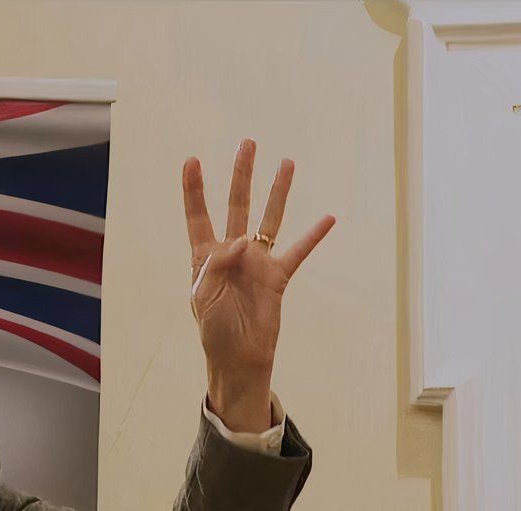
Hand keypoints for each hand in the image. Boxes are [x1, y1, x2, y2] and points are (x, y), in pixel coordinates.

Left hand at [182, 139, 334, 428]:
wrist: (238, 357)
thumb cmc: (214, 329)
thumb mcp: (202, 297)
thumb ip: (215, 267)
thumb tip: (241, 241)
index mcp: (205, 256)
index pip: (198, 215)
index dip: (194, 189)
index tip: (191, 160)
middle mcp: (233, 252)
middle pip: (237, 205)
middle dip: (241, 175)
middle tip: (248, 143)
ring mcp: (257, 261)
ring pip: (270, 218)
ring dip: (278, 192)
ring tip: (287, 163)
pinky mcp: (278, 276)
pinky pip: (298, 251)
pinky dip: (313, 236)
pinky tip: (328, 217)